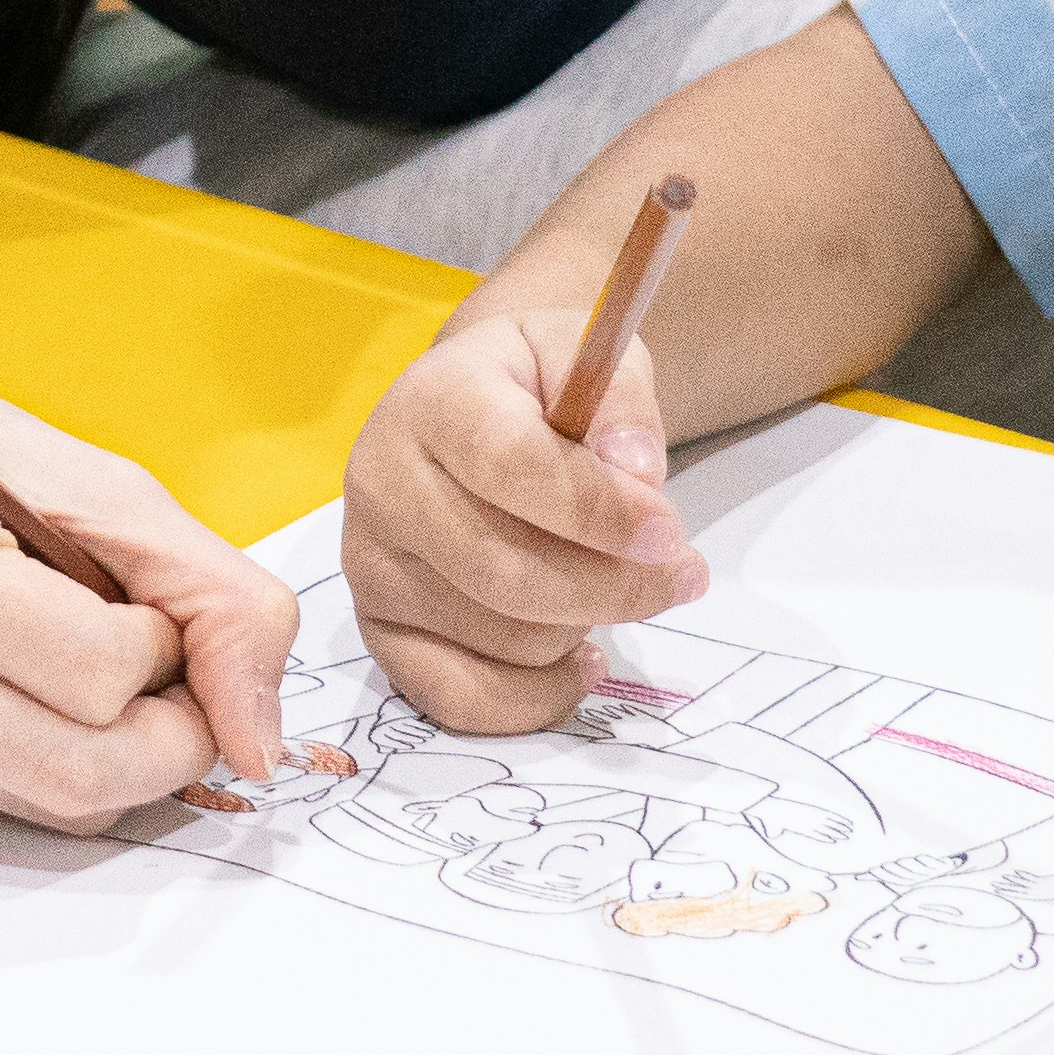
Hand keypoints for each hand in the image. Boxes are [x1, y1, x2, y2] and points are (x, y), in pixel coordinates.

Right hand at [0, 317, 288, 824]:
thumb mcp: (57, 462)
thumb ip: (196, 581)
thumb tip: (268, 741)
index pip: (98, 671)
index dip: (166, 650)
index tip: (146, 606)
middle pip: (79, 774)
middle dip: (167, 738)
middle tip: (156, 671)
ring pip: (48, 811)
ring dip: (108, 752)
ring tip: (67, 661)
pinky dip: (35, 761)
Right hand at [342, 291, 704, 735]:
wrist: (463, 411)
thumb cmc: (531, 387)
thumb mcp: (584, 356)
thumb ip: (621, 402)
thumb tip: (639, 474)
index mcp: (431, 400)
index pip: (509, 466)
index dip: (597, 511)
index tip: (671, 536)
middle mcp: (381, 483)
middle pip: (504, 570)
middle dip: (614, 587)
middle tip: (682, 575)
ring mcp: (371, 564)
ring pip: (498, 637)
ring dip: (583, 627)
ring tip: (617, 588)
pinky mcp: (379, 628)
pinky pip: (458, 696)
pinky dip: (535, 698)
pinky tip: (581, 660)